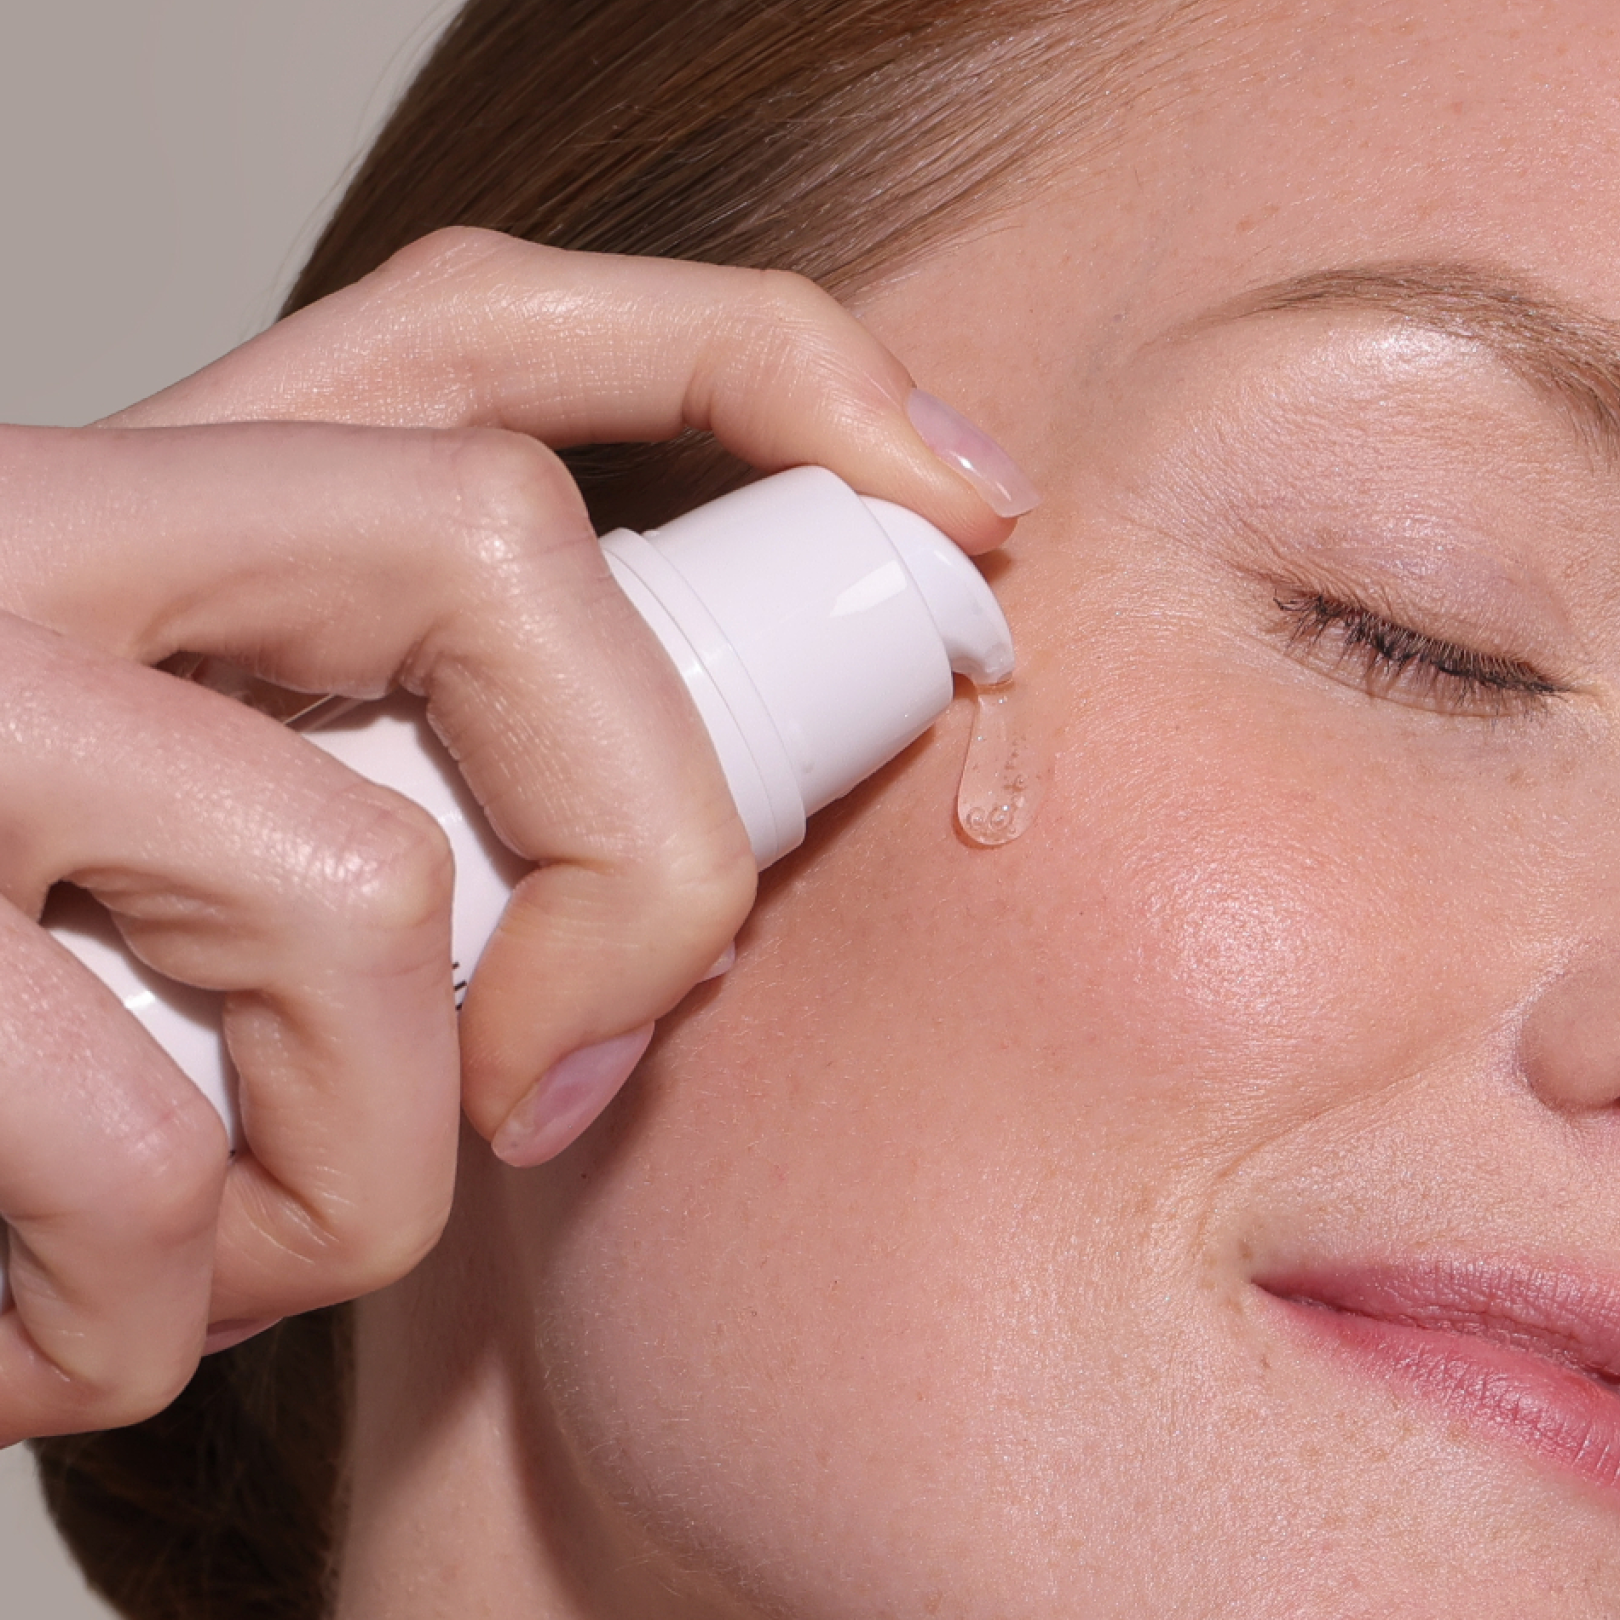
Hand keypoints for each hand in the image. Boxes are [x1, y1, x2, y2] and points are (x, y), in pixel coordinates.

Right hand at [0, 228, 1026, 1440]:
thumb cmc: (28, 1025)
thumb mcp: (219, 850)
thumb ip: (426, 788)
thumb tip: (708, 869)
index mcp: (163, 511)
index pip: (497, 328)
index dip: (766, 368)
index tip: (961, 515)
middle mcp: (36, 541)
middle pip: (498, 550)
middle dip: (639, 850)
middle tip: (564, 1072)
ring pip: (361, 888)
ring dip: (369, 1163)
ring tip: (247, 1243)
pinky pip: (156, 1151)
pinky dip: (172, 1302)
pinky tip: (80, 1314)